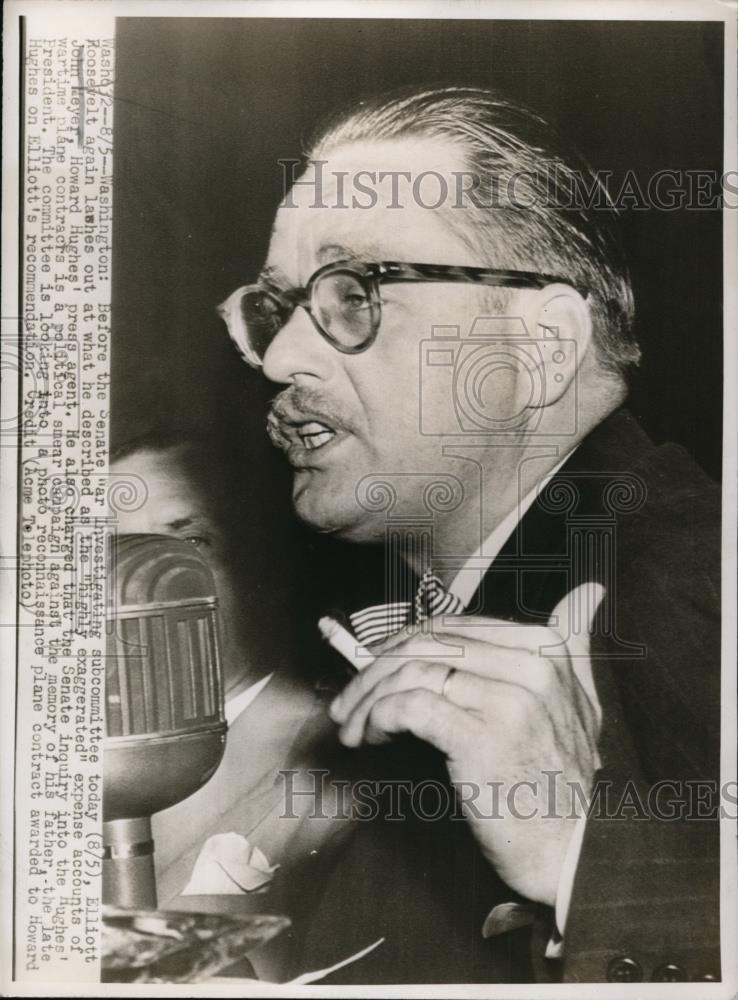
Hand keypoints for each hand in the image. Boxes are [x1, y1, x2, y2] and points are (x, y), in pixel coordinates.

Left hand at [329, 583, 604, 905]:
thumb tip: (590, 590)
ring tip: (355, 725)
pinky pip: (411, 706)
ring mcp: (510, 701)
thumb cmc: (559, 780)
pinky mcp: (483, 738)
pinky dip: (379, 717)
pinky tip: (373, 736)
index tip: (373, 669)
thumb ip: (575, 644)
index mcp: (548, 649)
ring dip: (370, 698)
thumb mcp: (582, 703)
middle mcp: (533, 667)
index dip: (401, 644)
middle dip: (374, 670)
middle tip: (350, 700)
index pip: (451, 627)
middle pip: (426, 646)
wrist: (571, 851)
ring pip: (413, 673)